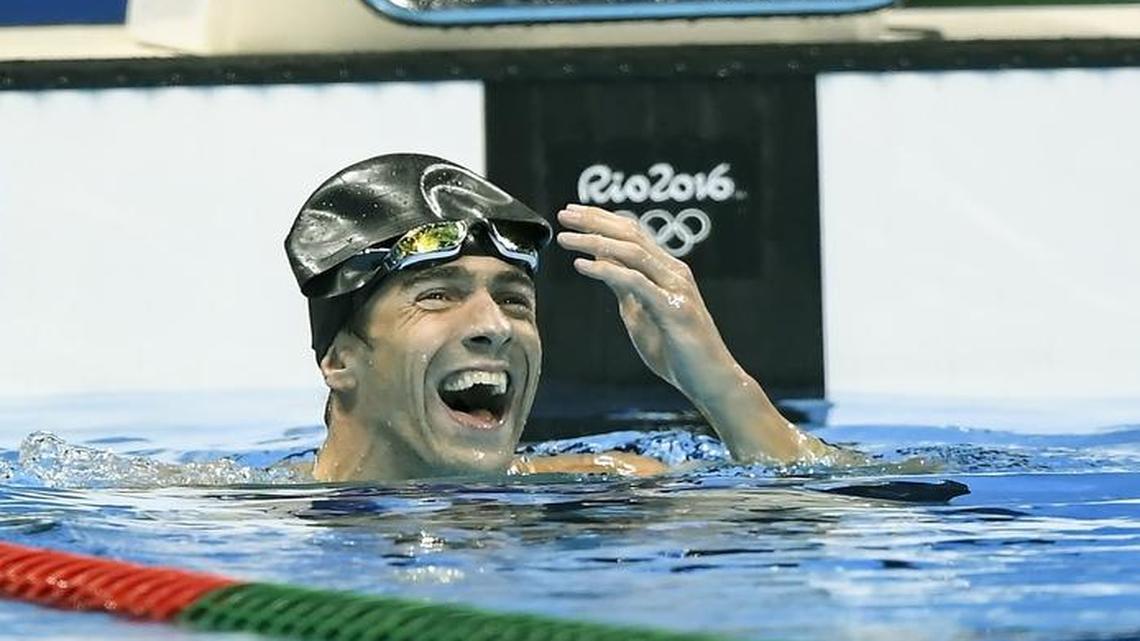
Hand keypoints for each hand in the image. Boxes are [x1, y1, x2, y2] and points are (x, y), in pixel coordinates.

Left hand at [556, 204, 854, 464]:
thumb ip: (623, 287)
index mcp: (667, 270)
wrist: (709, 381)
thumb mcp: (639, 313)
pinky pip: (636, 282)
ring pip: (633, 252)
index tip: (572, 212)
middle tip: (563, 213)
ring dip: (595, 241)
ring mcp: (675, 288)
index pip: (633, 233)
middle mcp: (673, 272)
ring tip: (565, 238)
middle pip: (631, 234)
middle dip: (595, 220)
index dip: (602, 219)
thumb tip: (599, 260)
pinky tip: (582, 266)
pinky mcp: (673, 309)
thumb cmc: (676, 351)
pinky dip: (607, 270)